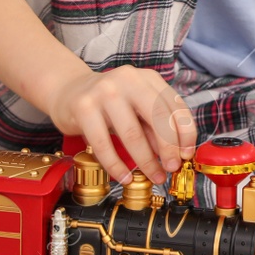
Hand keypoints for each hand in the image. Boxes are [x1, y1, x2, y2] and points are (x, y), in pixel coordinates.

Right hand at [43, 65, 197, 183]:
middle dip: (168, 148)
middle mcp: (128, 80)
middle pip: (157, 116)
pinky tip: (124, 176)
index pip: (175, 105)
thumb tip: (175, 154)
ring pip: (132, 133)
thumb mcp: (136, 109)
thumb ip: (155, 127)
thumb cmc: (108, 103)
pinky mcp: (83, 108)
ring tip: (153, 176)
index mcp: (147, 78)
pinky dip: (116, 165)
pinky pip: (104, 144)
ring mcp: (104, 92)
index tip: (187, 154)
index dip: (186, 132)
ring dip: (145, 161)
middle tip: (171, 168)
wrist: (68, 91)